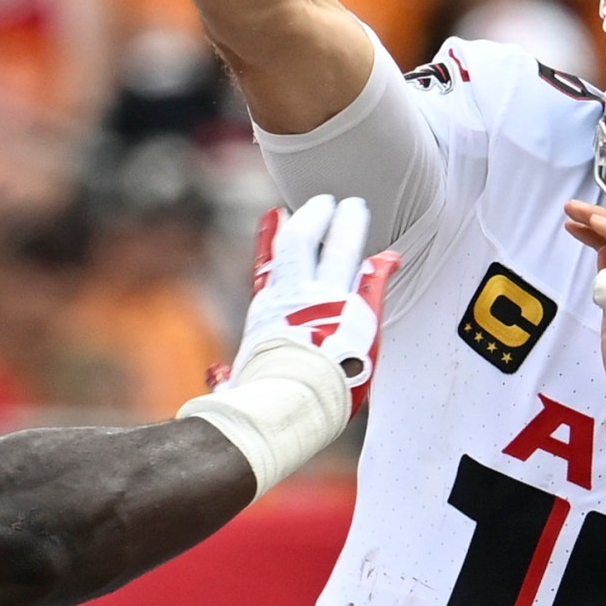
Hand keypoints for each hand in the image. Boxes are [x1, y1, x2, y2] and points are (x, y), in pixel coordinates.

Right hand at [185, 196, 399, 498]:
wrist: (282, 404)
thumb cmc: (254, 401)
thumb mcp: (236, 382)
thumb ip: (227, 375)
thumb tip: (215, 375)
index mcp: (268, 311)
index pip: (269, 265)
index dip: (270, 239)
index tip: (276, 215)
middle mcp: (294, 297)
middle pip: (301, 242)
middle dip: (313, 218)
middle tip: (324, 202)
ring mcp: (326, 300)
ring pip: (338, 248)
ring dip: (348, 225)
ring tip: (355, 206)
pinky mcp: (357, 314)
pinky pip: (371, 283)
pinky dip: (380, 271)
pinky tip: (390, 260)